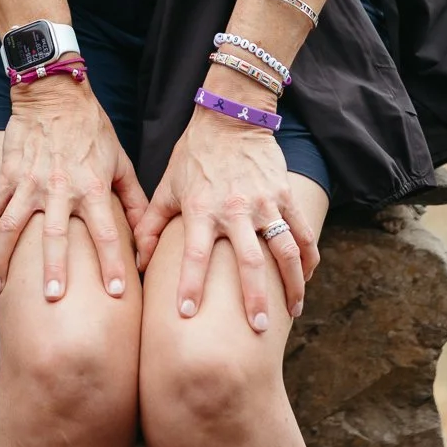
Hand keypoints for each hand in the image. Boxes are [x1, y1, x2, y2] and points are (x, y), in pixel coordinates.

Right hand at [0, 75, 147, 304]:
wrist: (54, 93)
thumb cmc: (91, 129)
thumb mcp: (120, 162)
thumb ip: (133, 200)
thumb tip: (147, 236)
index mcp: (92, 187)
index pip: (106, 232)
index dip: (112, 263)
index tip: (115, 292)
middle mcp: (60, 188)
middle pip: (55, 236)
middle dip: (54, 269)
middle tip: (52, 298)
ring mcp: (29, 181)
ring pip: (12, 226)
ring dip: (3, 257)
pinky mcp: (8, 173)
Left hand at [134, 108, 319, 331]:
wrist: (230, 117)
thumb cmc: (194, 155)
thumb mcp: (168, 186)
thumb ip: (152, 224)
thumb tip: (138, 261)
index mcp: (202, 208)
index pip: (194, 254)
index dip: (190, 285)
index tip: (187, 314)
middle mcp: (235, 208)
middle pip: (249, 261)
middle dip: (254, 297)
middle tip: (258, 329)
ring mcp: (264, 202)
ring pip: (285, 250)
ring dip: (291, 284)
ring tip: (292, 312)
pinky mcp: (284, 195)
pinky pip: (302, 232)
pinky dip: (308, 258)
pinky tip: (306, 279)